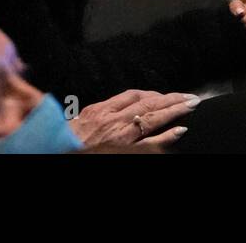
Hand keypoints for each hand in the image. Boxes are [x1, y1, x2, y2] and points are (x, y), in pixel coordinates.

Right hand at [68, 90, 196, 147]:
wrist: (54, 151)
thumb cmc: (62, 142)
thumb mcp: (76, 123)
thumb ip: (92, 114)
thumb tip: (102, 109)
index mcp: (99, 110)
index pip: (132, 95)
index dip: (151, 94)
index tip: (164, 95)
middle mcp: (111, 119)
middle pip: (147, 102)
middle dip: (170, 98)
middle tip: (190, 96)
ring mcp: (118, 135)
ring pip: (152, 117)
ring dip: (174, 110)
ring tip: (191, 105)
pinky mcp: (122, 150)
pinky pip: (149, 142)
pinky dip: (165, 136)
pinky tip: (180, 130)